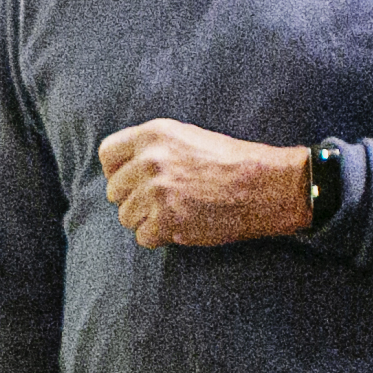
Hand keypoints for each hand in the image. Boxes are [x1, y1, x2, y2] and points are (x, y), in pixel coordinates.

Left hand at [94, 120, 310, 247]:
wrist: (265, 185)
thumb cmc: (231, 162)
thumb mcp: (187, 138)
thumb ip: (152, 149)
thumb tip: (123, 169)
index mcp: (153, 134)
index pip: (107, 154)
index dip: (116, 172)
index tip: (129, 182)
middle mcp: (149, 160)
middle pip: (114, 191)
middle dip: (133, 200)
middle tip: (160, 203)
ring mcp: (156, 190)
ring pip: (126, 217)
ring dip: (146, 220)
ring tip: (175, 213)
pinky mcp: (166, 219)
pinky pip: (144, 237)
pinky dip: (160, 237)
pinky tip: (181, 226)